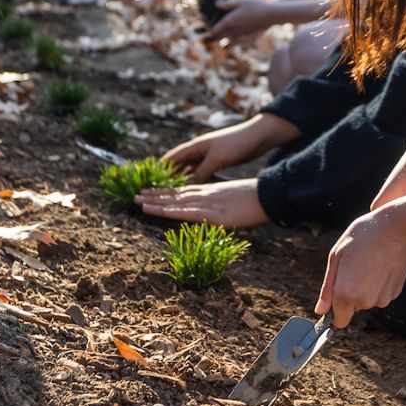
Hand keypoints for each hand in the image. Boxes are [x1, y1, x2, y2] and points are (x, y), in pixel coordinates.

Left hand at [135, 178, 269, 227]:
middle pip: (176, 195)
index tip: (151, 192)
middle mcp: (205, 195)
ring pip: (177, 202)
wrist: (270, 195)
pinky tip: (158, 211)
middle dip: (155, 196)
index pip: (183, 191)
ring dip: (156, 203)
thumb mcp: (235, 200)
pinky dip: (171, 211)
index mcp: (211, 191)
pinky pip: (187, 212)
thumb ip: (222, 204)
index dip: (166, 192)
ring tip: (138, 202)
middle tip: (136, 195)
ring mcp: (208, 203)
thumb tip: (216, 212)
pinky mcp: (213, 213)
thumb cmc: (257, 199)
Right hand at [161, 114, 296, 180]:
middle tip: (154, 188)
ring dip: (178, 179)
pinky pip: (199, 173)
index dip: (159, 168)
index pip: (172, 158)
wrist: (257, 137)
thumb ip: (201, 172)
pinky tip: (189, 189)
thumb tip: (185, 186)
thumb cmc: (236, 144)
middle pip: (177, 164)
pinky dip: (192, 180)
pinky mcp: (217, 162)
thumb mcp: (217, 159)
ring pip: (188, 169)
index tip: (147, 179)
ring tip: (167, 191)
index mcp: (195, 146)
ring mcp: (207, 156)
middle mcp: (198, 151)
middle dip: (166, 176)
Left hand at [204, 0, 277, 44]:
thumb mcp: (239, 1)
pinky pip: (240, 43)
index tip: (210, 22)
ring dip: (227, 38)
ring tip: (230, 30)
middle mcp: (234, 32)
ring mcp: (242, 37)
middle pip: (220, 38)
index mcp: (228, 23)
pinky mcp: (250, 39)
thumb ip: (226, 4)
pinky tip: (241, 32)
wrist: (272, 15)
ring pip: (230, 43)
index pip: (213, 31)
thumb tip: (215, 4)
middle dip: (217, 33)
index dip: (210, 28)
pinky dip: (237, 40)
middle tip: (219, 25)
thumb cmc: (255, 5)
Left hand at [316, 205, 405, 327]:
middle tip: (353, 266)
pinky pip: (380, 294)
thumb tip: (320, 311)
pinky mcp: (395, 293)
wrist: (399, 228)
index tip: (336, 296)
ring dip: (364, 288)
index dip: (335, 311)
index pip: (338, 321)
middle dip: (349, 293)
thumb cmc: (363, 236)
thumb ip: (327, 288)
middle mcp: (365, 301)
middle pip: (352, 308)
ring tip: (368, 262)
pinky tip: (381, 265)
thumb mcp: (336, 256)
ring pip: (367, 301)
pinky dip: (378, 284)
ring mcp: (383, 299)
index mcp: (346, 293)